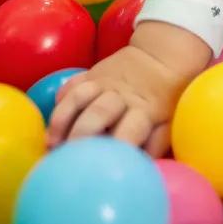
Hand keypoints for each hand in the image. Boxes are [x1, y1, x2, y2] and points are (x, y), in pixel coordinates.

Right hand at [48, 24, 209, 154]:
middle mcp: (122, 96)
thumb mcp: (171, 119)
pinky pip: (72, 84)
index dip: (114, 149)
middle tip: (67, 158)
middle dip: (81, 135)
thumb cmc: (169, 94)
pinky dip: (61, 99)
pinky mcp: (92, 73)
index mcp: (145, 110)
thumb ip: (156, 143)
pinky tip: (52, 120)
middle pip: (98, 113)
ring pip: (79, 97)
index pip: (128, 132)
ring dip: (62, 119)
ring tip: (51, 142)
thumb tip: (142, 168)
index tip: (100, 170)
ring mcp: (104, 82)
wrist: (165, 53)